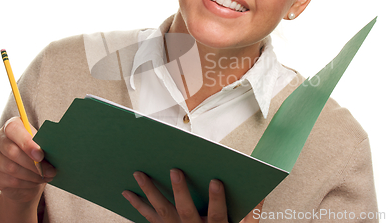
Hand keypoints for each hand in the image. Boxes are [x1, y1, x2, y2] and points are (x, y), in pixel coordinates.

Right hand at [0, 116, 55, 203]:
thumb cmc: (37, 153)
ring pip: (11, 168)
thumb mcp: (41, 144)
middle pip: (12, 151)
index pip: (14, 130)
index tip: (40, 155)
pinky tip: (36, 182)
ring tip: (47, 176)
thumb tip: (53, 149)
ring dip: (32, 175)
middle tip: (50, 170)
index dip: (27, 143)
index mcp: (11, 126)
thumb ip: (43, 143)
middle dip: (33, 163)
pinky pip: (10, 180)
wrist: (27, 173)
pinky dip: (26, 183)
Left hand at [122, 169, 262, 222]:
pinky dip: (137, 206)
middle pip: (185, 211)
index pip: (217, 215)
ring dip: (149, 192)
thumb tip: (260, 198)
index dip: (217, 199)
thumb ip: (250, 217)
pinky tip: (127, 194)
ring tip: (138, 174)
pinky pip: (148, 219)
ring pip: (160, 212)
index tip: (216, 180)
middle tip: (174, 170)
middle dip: (179, 190)